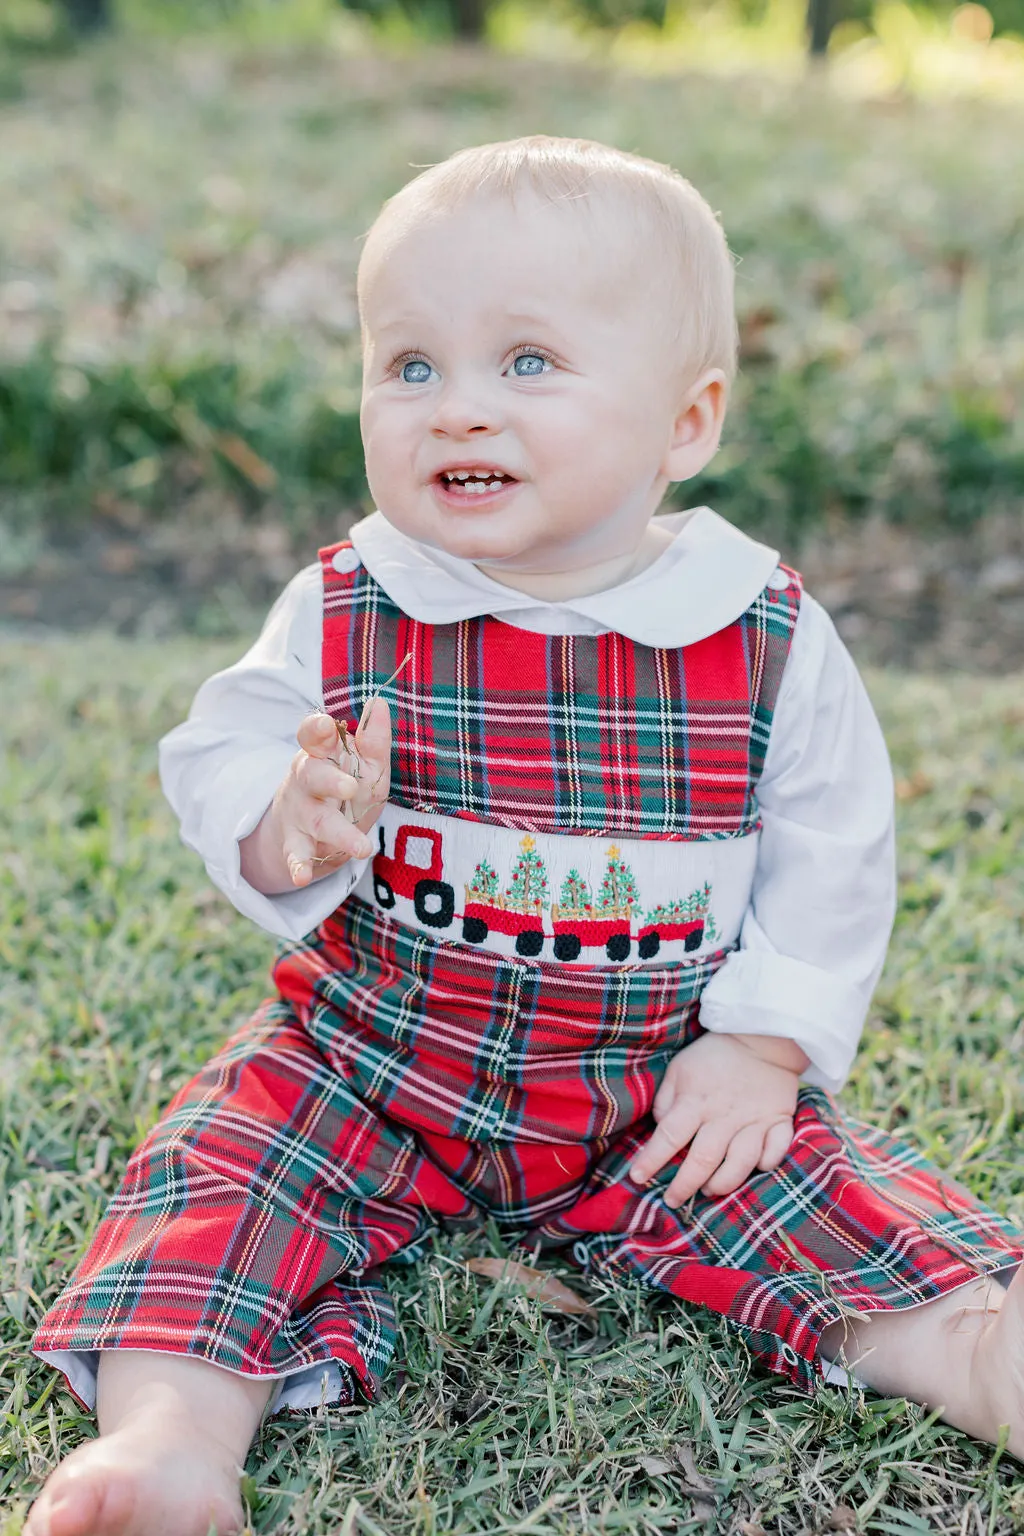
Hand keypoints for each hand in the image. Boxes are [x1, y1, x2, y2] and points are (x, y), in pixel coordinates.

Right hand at [240, 699, 390, 893]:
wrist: (313, 829)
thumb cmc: (345, 786)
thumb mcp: (364, 763)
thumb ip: (373, 739)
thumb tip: (379, 703)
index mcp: (321, 753)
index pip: (312, 735)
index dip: (316, 729)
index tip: (326, 725)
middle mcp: (306, 780)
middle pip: (312, 775)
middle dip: (330, 781)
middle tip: (350, 788)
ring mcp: (300, 813)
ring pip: (315, 820)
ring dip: (337, 833)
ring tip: (361, 848)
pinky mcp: (297, 844)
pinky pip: (296, 855)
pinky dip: (298, 866)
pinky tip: (302, 877)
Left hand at [628, 1032, 805, 1207]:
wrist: (762, 1036)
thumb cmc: (714, 1055)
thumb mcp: (680, 1068)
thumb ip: (666, 1100)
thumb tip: (660, 1128)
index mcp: (696, 1101)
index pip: (669, 1136)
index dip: (651, 1160)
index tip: (637, 1178)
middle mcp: (724, 1116)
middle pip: (702, 1160)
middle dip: (684, 1186)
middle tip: (672, 1200)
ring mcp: (754, 1120)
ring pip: (740, 1163)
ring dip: (723, 1183)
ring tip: (709, 1191)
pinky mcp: (780, 1121)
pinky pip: (776, 1151)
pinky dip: (766, 1164)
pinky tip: (755, 1169)